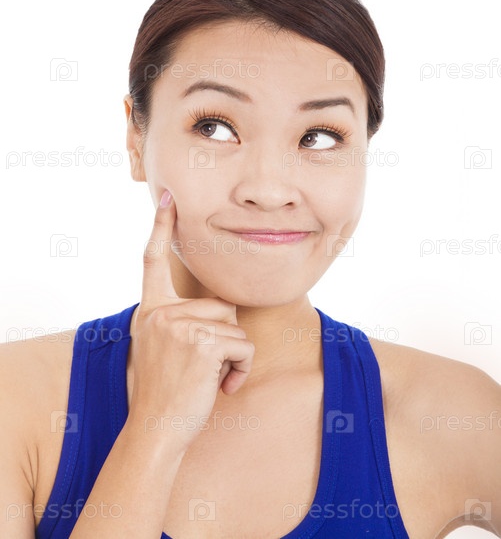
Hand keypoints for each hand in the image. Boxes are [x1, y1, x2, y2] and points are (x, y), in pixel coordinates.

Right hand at [127, 190, 254, 447]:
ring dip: (233, 355)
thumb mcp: (161, 348)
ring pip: (234, 325)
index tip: (169, 198)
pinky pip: (243, 345)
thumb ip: (180, 321)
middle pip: (219, 304)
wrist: (155, 430)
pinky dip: (241, 369)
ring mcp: (179, 326)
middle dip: (223, 336)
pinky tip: (222, 386)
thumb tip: (223, 308)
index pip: (154, 261)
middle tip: (204, 367)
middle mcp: (160, 312)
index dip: (162, 228)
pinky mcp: (201, 342)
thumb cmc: (164, 393)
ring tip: (211, 377)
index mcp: (150, 311)